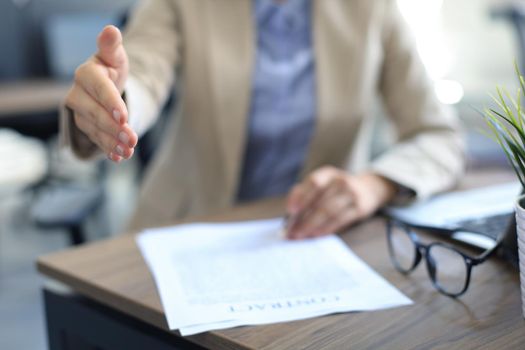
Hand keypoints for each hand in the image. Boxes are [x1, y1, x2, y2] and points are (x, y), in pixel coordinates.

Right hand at [65, 25, 136, 161]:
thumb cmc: (111, 67)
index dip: (111, 102)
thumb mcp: (115, 56)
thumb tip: (111, 31)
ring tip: (129, 151)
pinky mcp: (85, 126)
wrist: (105, 84)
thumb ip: (112, 46)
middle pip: (95, 114)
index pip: (98, 88)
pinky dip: (108, 149)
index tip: (124, 116)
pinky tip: (119, 157)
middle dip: (114, 128)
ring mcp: (80, 113)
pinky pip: (96, 140)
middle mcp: (77, 94)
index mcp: (86, 74)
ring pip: (95, 130)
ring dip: (112, 142)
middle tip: (133, 139)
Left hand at [285, 166, 397, 239]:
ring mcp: (351, 195)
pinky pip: (339, 221)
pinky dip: (325, 229)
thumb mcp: (323, 183)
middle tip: (291, 231)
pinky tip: (315, 235)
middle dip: (303, 219)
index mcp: (328, 173)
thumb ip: (305, 192)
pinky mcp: (359, 208)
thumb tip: (289, 212)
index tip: (290, 210)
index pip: (314, 182)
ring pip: (328, 213)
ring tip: (300, 235)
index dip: (301, 195)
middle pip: (320, 202)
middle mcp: (341, 181)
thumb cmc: (336, 188)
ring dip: (312, 226)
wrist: (369, 189)